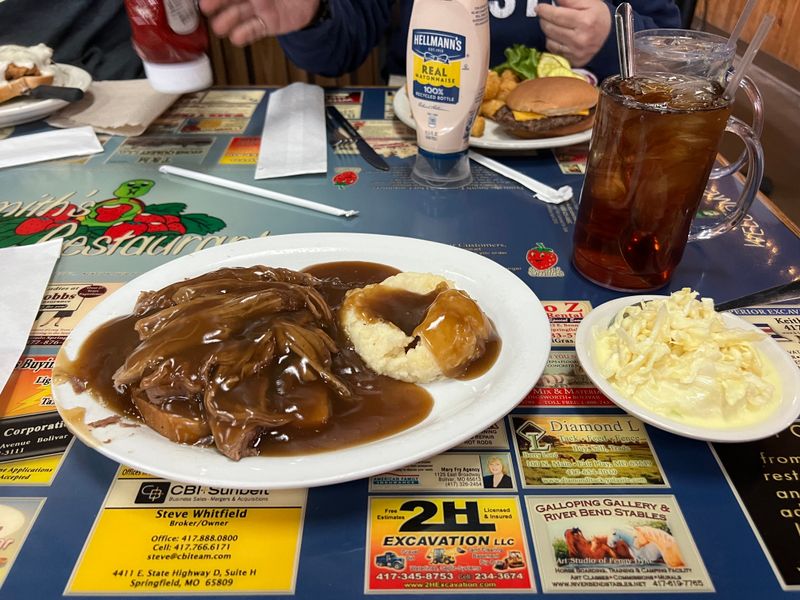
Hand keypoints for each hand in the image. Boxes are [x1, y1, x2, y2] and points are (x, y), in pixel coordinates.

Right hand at [199, 0, 320, 45]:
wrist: (311, 0)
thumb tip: (254, 0)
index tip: (206, 0)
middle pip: (231, 0)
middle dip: (217, 3)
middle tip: (205, 8)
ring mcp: (260, 9)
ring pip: (239, 15)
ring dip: (227, 21)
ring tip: (219, 28)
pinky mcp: (268, 24)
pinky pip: (255, 30)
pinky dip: (245, 35)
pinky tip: (236, 38)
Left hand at [536, 0, 611, 66]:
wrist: (609, 35)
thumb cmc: (597, 16)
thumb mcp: (588, 2)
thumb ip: (569, 0)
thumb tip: (553, 0)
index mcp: (585, 22)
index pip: (557, 16)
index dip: (545, 10)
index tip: (539, 7)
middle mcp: (580, 39)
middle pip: (550, 28)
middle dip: (544, 19)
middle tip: (545, 14)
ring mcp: (577, 52)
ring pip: (549, 40)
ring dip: (547, 30)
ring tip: (553, 24)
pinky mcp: (573, 61)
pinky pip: (553, 50)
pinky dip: (552, 42)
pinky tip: (557, 36)